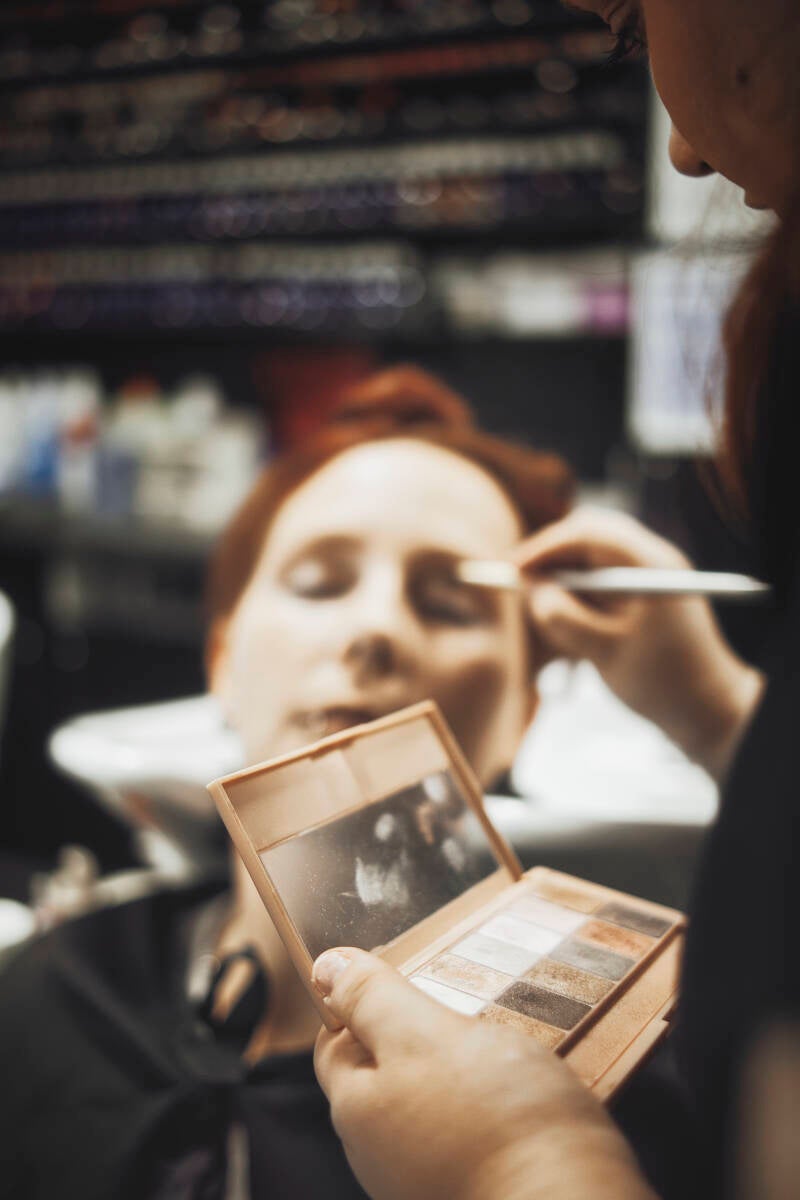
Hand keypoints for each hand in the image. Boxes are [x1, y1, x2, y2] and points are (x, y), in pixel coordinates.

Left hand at [313, 948, 654, 1199]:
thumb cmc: (499, 1120)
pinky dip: (480, 1107)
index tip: (405, 974)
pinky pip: (461, 1133)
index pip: (335, 1040)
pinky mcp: (468, 1187)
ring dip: (453, 1068)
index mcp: (357, 1111)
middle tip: (460, 1007)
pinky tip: (515, 1095)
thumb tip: (325, 967)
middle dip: (413, 1033)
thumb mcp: (426, 1035)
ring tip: (497, 1050)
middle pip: (381, 1073)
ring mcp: (422, 1179)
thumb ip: (374, 999)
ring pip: (425, 1101)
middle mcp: (379, 1155)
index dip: (361, 998)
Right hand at [515, 508, 763, 780]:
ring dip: (562, 582)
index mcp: (649, 565)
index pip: (588, 533)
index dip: (544, 548)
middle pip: (588, 539)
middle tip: (518, 582)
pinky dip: (576, 599)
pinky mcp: (641, 599)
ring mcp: (647, 579)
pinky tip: (563, 628)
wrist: (708, 712)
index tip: (513, 570)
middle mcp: (650, 562)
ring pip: (590, 561)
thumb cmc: (663, 683)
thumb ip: (565, 618)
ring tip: (540, 614)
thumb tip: (532, 590)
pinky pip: (599, 585)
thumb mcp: (606, 653)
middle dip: (550, 559)